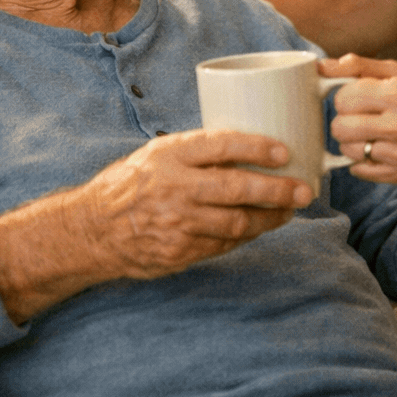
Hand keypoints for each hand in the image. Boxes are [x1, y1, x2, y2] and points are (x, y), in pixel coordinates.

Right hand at [0, 130, 310, 320]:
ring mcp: (177, 224)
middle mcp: (174, 188)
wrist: (92, 230)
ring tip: (289, 210)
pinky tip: (259, 227)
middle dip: (278, 190)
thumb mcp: (156, 155)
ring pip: (238, 222)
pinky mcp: (179, 252)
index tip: (285, 152)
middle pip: (238, 187)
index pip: (221, 145)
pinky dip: (246, 235)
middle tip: (304, 190)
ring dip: (270, 217)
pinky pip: (224, 244)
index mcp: (169, 156)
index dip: (258, 147)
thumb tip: (249, 147)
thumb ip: (196, 152)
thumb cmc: (130, 185)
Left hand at [322, 54, 396, 182]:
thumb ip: (360, 67)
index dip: (344, 95)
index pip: (344, 98)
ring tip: (370, 131)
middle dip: (343, 119)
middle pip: (340, 126)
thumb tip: (322, 67)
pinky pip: (358, 170)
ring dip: (352, 140)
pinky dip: (361, 159)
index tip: (356, 96)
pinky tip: (377, 147)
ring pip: (346, 150)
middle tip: (359, 115)